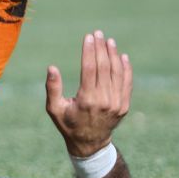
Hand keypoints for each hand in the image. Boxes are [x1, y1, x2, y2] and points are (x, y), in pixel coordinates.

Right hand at [45, 30, 132, 156]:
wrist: (89, 144)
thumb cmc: (68, 124)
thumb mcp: (54, 109)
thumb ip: (52, 88)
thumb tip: (52, 67)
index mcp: (86, 100)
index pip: (90, 69)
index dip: (89, 51)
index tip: (88, 37)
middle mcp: (104, 101)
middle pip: (104, 68)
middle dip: (101, 48)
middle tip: (98, 33)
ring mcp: (116, 104)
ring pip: (117, 73)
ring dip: (113, 55)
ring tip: (109, 41)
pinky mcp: (123, 106)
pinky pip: (126, 83)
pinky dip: (125, 69)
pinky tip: (121, 56)